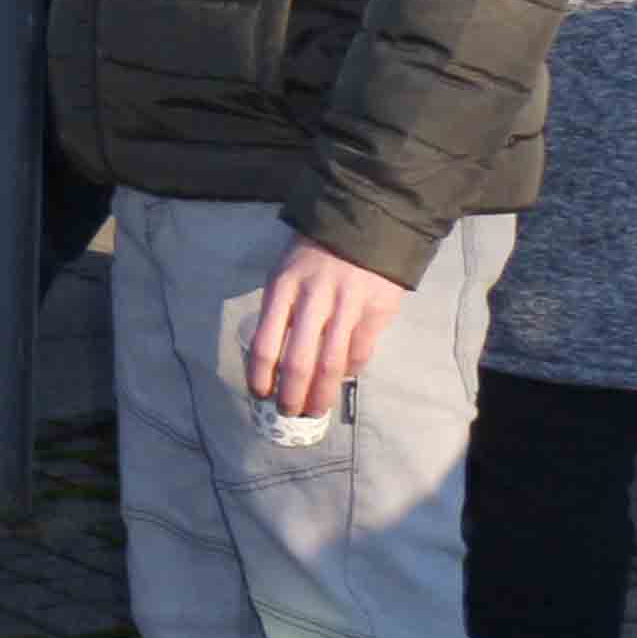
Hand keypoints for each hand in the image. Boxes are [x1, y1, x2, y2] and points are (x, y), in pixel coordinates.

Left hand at [249, 238, 412, 418]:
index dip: (261, 375)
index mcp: (282, 288)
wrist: (363, 225)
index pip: (266, 342)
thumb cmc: (314, 256)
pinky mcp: (377, 310)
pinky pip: (360, 351)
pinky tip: (342, 378)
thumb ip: (280, 311)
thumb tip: (275, 361)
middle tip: (289, 412)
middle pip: (300, 360)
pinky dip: (349, 370)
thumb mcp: (285, 274)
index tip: (259, 394)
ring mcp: (348, 305)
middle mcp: (313, 298)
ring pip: (332, 363)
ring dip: (322, 393)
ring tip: (314, 409)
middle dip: (292, 394)